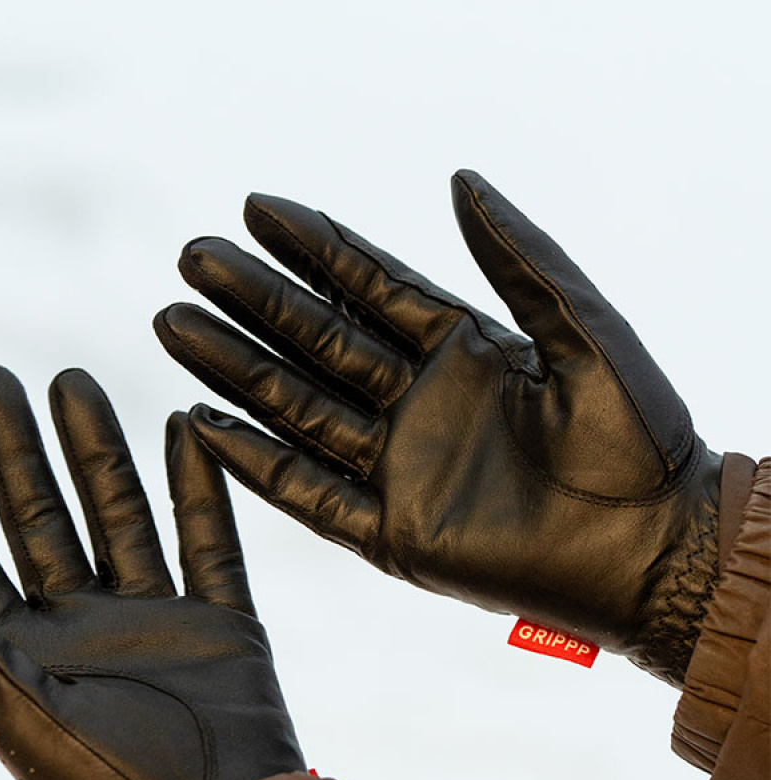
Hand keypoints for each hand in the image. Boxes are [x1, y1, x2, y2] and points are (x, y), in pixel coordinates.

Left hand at [0, 366, 303, 779]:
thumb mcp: (22, 720)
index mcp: (25, 656)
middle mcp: (84, 628)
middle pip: (41, 519)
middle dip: (15, 452)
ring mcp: (154, 619)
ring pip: (118, 514)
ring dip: (97, 449)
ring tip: (72, 381)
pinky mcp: (221, 621)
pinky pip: (208, 539)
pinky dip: (198, 486)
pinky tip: (183, 430)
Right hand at [154, 171, 720, 683]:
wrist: (651, 551)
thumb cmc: (637, 441)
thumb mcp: (586, 332)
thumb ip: (521, 259)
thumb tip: (458, 181)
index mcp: (463, 352)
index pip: (371, 286)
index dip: (314, 247)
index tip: (255, 209)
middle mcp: (418, 404)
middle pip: (318, 342)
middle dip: (256, 300)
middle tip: (192, 258)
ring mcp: (398, 467)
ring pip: (299, 408)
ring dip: (237, 369)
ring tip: (176, 325)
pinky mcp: (389, 533)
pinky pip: (307, 494)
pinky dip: (255, 463)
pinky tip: (205, 423)